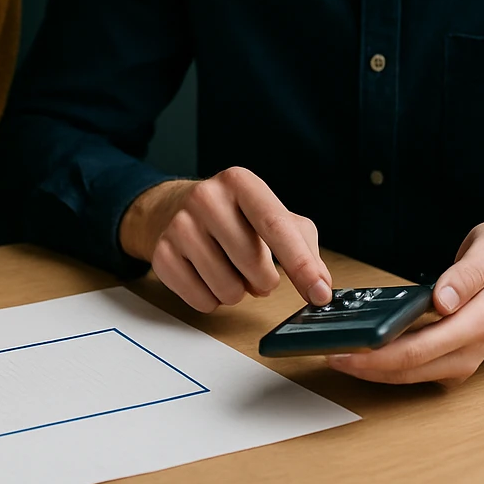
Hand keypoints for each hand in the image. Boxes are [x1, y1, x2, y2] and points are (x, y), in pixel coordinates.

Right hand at [119, 167, 332, 312]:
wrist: (170, 209)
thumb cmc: (233, 216)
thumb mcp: (271, 214)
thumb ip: (303, 246)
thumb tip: (322, 285)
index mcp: (240, 182)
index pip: (275, 226)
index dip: (301, 264)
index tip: (320, 294)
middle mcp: (206, 198)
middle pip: (253, 265)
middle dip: (264, 281)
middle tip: (256, 270)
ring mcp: (179, 226)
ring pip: (228, 290)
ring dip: (238, 292)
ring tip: (229, 270)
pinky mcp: (162, 254)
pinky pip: (202, 301)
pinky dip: (213, 299)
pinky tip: (207, 277)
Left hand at [326, 221, 483, 385]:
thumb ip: (467, 275)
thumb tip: (443, 300)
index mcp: (478, 322)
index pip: (419, 349)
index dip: (377, 354)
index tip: (343, 348)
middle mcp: (470, 349)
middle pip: (409, 369)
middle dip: (365, 365)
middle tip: (325, 351)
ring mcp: (463, 358)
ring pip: (411, 374)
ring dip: (373, 369)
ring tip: (335, 352)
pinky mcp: (455, 357)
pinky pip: (418, 367)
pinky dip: (388, 363)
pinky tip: (363, 349)